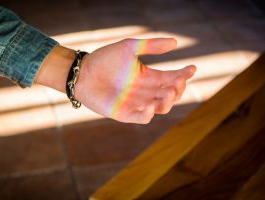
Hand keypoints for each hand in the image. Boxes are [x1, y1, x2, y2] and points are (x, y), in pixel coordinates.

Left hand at [75, 38, 195, 123]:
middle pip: (169, 94)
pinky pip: (141, 117)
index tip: (192, 67)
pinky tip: (151, 105)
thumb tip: (176, 42)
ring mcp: (136, 103)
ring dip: (167, 102)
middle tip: (177, 81)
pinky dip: (148, 114)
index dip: (183, 74)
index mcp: (148, 76)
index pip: (171, 78)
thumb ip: (151, 45)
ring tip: (169, 91)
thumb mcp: (129, 47)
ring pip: (160, 107)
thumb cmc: (104, 59)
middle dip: (177, 89)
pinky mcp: (124, 113)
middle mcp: (145, 91)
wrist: (82, 72)